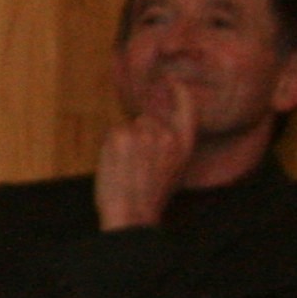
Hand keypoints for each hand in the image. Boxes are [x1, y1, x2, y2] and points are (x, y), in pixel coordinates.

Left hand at [95, 77, 196, 231]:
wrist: (131, 216)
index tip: (170, 81)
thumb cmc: (149, 197)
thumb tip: (151, 122)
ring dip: (124, 142)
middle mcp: (168, 135)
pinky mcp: (121, 136)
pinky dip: (109, 146)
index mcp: (184, 145)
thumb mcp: (173, 170)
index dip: (178, 92)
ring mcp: (144, 134)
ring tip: (127, 169)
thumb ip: (169, 144)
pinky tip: (116, 165)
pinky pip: (112, 132)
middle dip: (138, 135)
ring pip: (129, 126)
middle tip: (135, 166)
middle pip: (147, 119)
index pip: (187, 108)